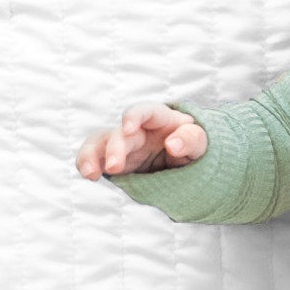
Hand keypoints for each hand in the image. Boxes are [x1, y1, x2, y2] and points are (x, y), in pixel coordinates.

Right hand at [75, 99, 207, 178]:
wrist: (187, 165)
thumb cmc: (193, 147)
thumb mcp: (201, 143)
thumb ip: (191, 140)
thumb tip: (172, 144)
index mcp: (158, 119)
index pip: (145, 111)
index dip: (133, 116)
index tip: (128, 128)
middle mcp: (136, 130)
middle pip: (120, 134)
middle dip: (114, 149)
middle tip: (115, 167)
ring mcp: (122, 145)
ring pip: (98, 143)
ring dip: (91, 156)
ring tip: (90, 174)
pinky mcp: (112, 161)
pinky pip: (94, 159)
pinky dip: (88, 166)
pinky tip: (90, 177)